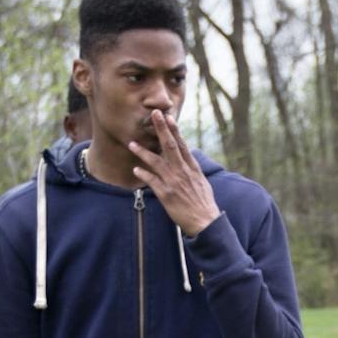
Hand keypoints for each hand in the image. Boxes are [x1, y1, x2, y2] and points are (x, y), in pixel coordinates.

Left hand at [129, 112, 221, 236]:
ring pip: (156, 162)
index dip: (174, 130)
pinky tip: (135, 170)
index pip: (182, 145)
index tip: (168, 117)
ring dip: (143, 152)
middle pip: (170, 146)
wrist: (205, 222)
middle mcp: (182, 172)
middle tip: (154, 115)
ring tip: (131, 144)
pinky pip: (152, 182)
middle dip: (161, 129)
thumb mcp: (202, 182)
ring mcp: (174, 182)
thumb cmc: (204, 203)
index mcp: (192, 168)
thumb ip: (192, 168)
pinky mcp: (166, 195)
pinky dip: (143, 175)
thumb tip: (188, 157)